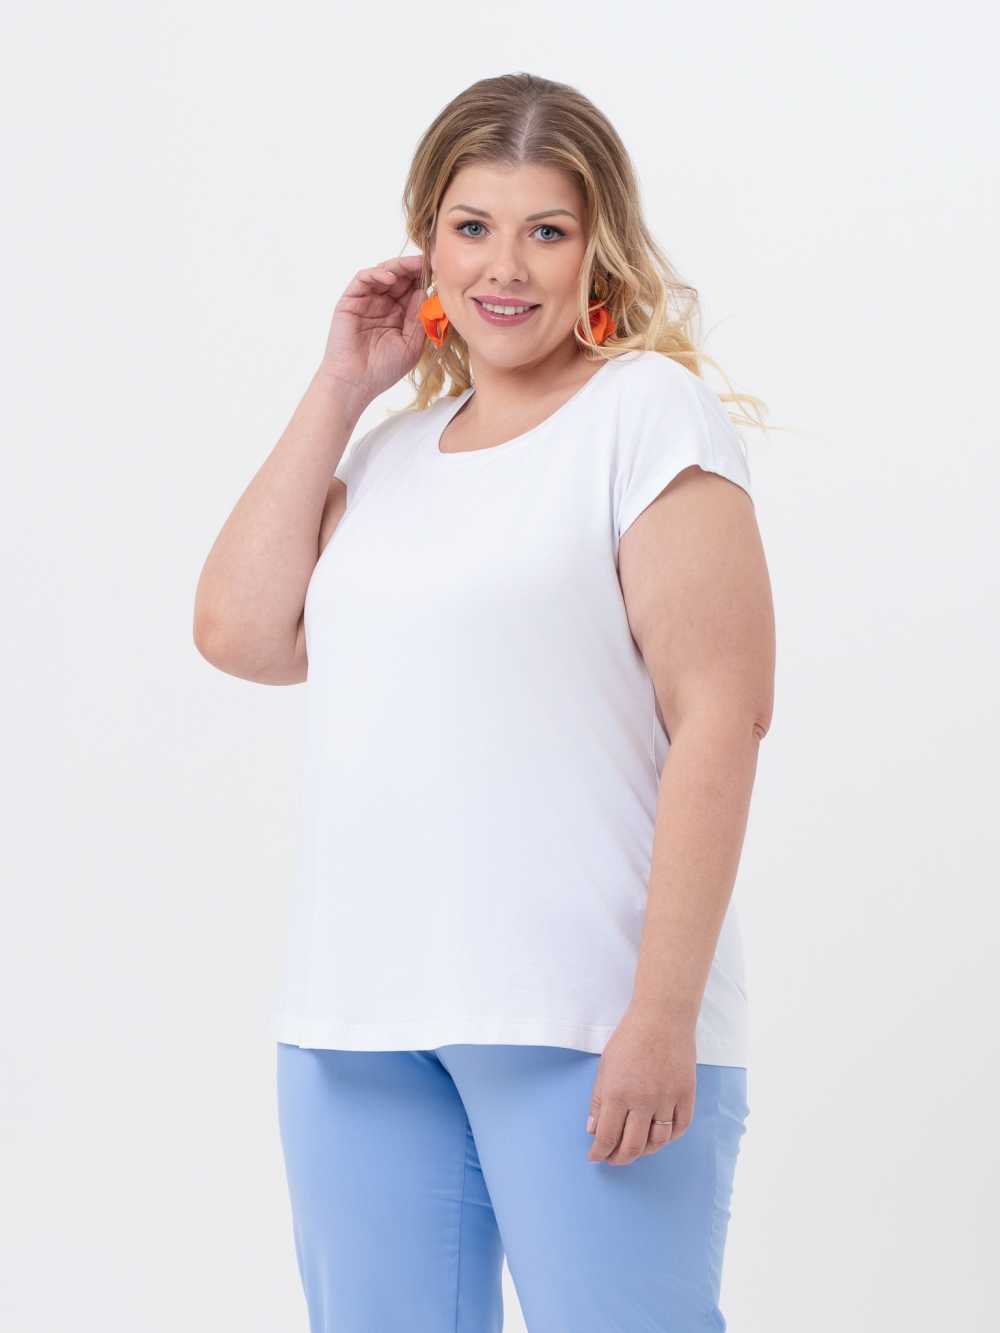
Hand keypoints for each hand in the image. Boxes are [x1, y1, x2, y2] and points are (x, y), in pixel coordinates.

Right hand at [319, 255, 426, 403]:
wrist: (355, 383)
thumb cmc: (382, 370)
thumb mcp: (411, 345)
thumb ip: (419, 320)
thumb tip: (427, 294)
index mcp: (398, 315)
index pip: (413, 289)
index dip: (425, 280)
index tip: (440, 272)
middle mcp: (383, 305)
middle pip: (400, 277)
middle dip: (414, 268)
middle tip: (428, 261)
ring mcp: (366, 301)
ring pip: (383, 273)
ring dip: (398, 266)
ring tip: (413, 266)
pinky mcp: (350, 300)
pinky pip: (363, 279)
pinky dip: (377, 274)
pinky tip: (391, 278)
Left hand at [586, 1006, 696, 1165]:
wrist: (662, 1018)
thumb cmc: (629, 1038)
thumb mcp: (604, 1067)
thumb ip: (597, 1100)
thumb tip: (593, 1130)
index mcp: (617, 1093)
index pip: (607, 1137)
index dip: (599, 1152)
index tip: (595, 1156)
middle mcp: (643, 1100)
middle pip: (632, 1147)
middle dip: (618, 1158)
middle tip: (613, 1158)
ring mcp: (667, 1099)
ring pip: (657, 1142)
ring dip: (643, 1152)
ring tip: (635, 1149)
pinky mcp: (686, 1095)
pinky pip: (679, 1129)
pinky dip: (668, 1138)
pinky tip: (658, 1136)